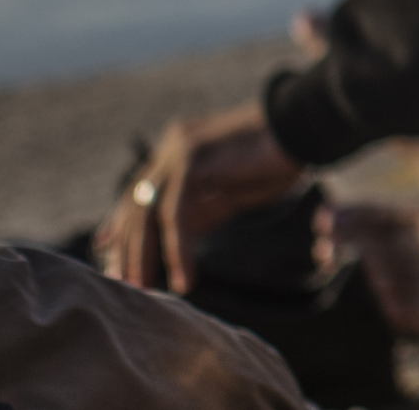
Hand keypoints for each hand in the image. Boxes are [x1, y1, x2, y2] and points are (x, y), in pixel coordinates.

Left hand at [98, 101, 304, 291]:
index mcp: (176, 151)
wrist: (306, 128)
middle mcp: (170, 147)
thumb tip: (177, 244)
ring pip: (148, 212)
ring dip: (145, 255)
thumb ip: (199, 212)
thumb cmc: (275, 161)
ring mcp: (178, 149)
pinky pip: (176, 213)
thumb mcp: (228, 193)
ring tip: (149, 290)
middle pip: (135, 206)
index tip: (113, 264)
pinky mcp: (193, 158)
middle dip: (128, 250)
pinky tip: (185, 277)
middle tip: (128, 288)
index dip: (121, 231)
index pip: (137, 196)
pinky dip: (178, 249)